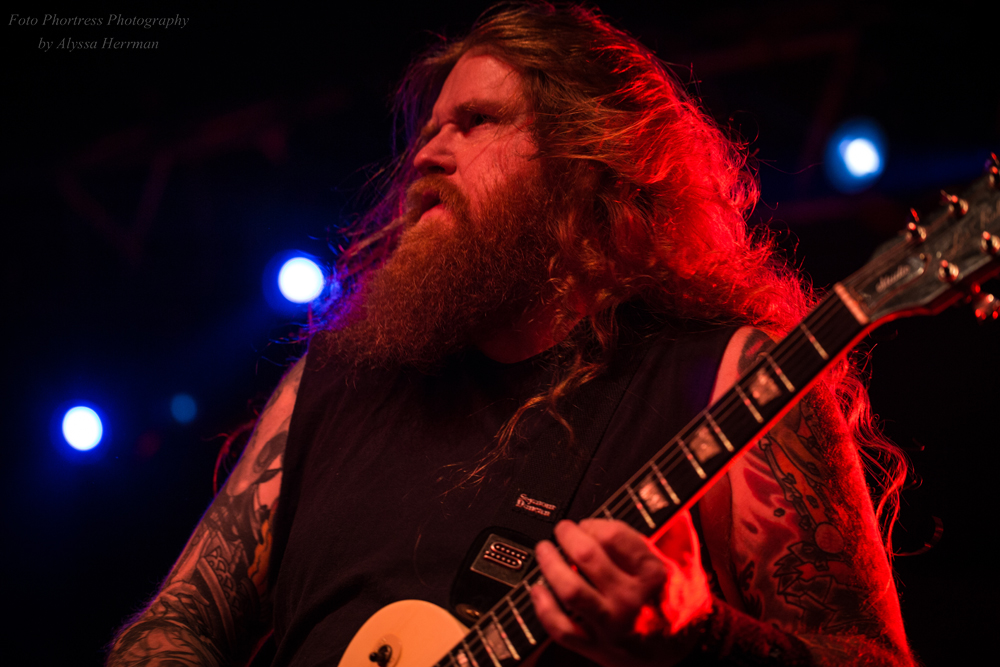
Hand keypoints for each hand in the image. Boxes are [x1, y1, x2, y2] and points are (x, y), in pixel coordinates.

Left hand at [530, 512, 711, 666]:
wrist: (688, 653)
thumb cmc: (683, 605)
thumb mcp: (688, 563)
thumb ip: (677, 528)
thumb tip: (667, 496)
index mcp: (653, 574)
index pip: (613, 536)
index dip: (594, 523)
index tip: (587, 523)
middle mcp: (631, 599)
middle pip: (587, 557)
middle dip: (567, 536)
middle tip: (562, 530)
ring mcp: (612, 625)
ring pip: (570, 590)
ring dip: (550, 565)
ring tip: (545, 550)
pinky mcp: (596, 647)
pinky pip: (561, 628)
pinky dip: (544, 607)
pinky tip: (538, 590)